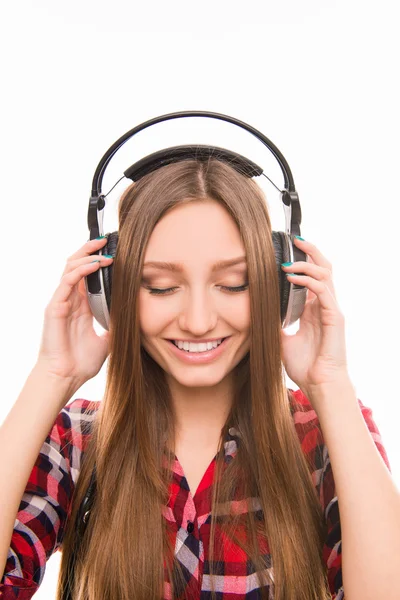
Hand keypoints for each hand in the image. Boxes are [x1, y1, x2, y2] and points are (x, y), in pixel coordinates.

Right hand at [36, 236, 113, 390]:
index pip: (87, 274)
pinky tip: (95, 265)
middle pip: (76, 264)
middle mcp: (70, 300)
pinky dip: (81, 270)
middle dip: (90, 250)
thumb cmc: (81, 362)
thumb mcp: (107, 341)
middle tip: (106, 240)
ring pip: (70, 267)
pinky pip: (67, 281)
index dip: (98, 260)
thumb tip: (134, 320)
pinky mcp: (55, 307)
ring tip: (104, 251)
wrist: (66, 377)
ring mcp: (61, 302)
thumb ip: (116, 328)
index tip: (115, 251)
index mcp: (81, 305)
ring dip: (87, 256)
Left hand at [280, 237, 349, 402]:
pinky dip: (308, 280)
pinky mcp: (335, 317)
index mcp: (315, 308)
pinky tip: (291, 276)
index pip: (313, 275)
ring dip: (306, 263)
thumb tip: (259, 313)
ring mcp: (331, 310)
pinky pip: (323, 290)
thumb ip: (275, 324)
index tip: (286, 250)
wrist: (318, 385)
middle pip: (324, 267)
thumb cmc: (305, 365)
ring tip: (287, 260)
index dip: (303, 260)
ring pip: (325, 274)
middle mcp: (325, 305)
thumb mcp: (282, 339)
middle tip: (294, 239)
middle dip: (310, 250)